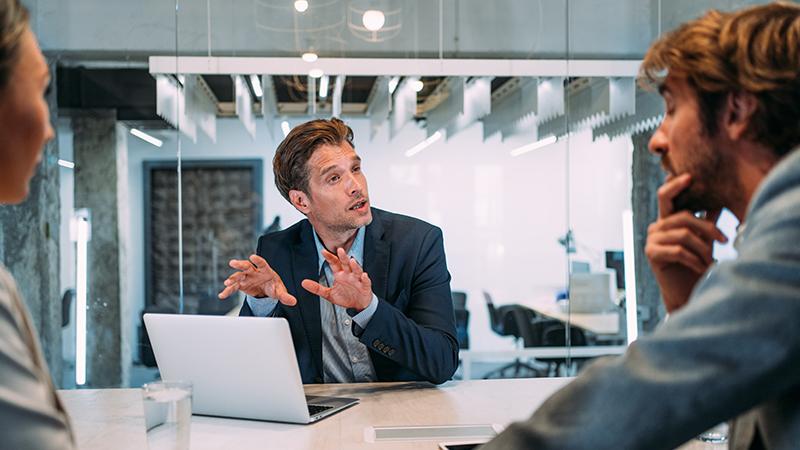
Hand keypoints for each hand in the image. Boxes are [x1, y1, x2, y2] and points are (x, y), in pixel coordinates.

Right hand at [218, 254, 296, 305]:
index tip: (253, 256)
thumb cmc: (274, 287)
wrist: (267, 290)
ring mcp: (247, 277)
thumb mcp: (280, 291)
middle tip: (233, 263)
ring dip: (232, 278)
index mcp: (265, 270)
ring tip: (227, 283)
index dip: (258, 260)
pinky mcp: (241, 284)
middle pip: (247, 266)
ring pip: (238, 275)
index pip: (262, 263)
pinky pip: (234, 287)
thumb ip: (285, 296)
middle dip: (240, 264)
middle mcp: (254, 272)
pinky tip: (222, 295)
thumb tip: (293, 301)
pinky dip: (228, 291)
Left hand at [301, 248, 372, 311]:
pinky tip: (364, 275)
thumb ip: (317, 288)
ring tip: (352, 261)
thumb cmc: (345, 297)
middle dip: (343, 257)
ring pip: (356, 270)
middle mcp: (349, 275)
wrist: (358, 305)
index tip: (323, 251)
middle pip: (346, 264)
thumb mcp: (329, 294)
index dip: (329, 257)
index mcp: (340, 274)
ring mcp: (357, 280)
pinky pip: (365, 282)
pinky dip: (365, 278)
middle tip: (340, 250)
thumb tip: (303, 283)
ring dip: (355, 266)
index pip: (334, 263)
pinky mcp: (365, 287)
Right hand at [645, 173, 727, 312]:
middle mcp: (656, 227)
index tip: (691, 177)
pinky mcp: (652, 254)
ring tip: (712, 261)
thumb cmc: (695, 264)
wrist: (685, 291)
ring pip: (683, 235)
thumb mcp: (703, 240)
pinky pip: (678, 250)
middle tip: (725, 240)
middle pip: (683, 216)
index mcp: (667, 220)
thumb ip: (706, 221)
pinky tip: (702, 268)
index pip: (666, 197)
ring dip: (703, 249)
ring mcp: (651, 240)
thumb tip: (718, 203)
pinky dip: (694, 260)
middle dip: (708, 228)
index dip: (675, 185)